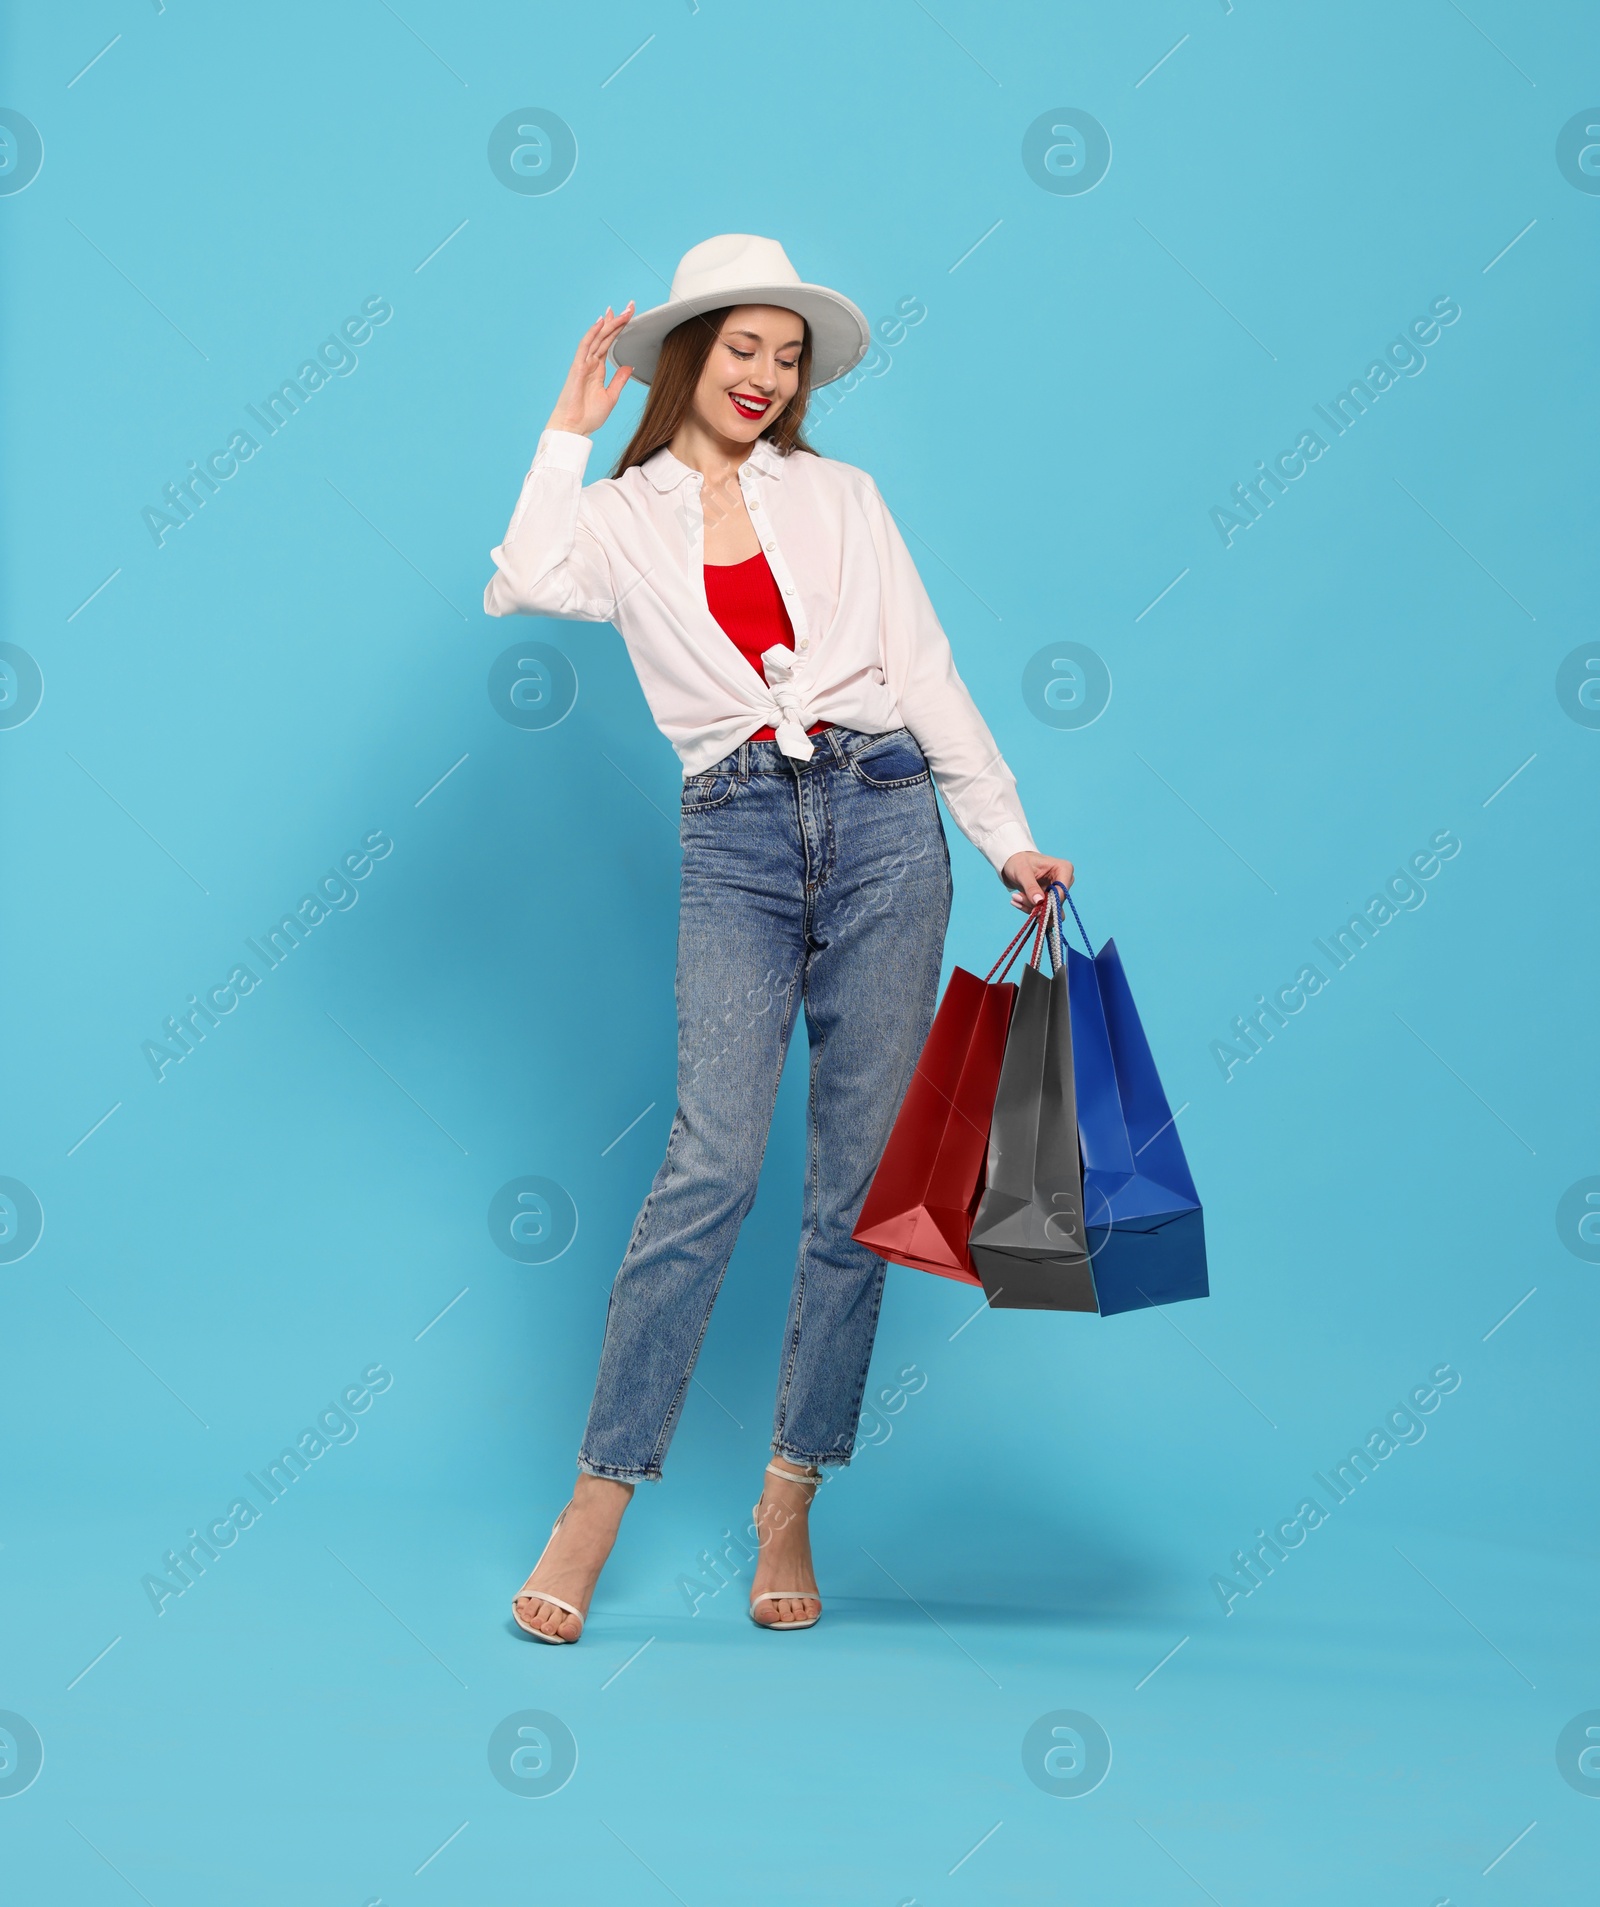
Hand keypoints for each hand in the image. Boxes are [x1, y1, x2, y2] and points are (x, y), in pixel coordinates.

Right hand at [545, 303, 635, 436]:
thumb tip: (630, 366)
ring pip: (597, 338)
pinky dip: (593, 333)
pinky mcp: (577, 368)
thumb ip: (619, 380)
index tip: (628, 316)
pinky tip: (601, 322)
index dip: (618, 329)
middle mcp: (590, 363)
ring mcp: (583, 364)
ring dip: (609, 323)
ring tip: (621, 310)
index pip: (609, 343)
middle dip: (617, 321)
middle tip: (630, 306)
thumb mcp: (611, 397)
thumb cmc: (588, 416)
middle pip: (605, 337)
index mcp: (597, 369)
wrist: (574, 428)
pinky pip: (585, 347)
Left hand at [1001, 851, 1073, 911]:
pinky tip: (1017, 902)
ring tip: (1015, 899)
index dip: (1049, 902)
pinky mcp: (1051, 901)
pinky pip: (1045, 913)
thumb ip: (1031, 887)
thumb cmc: (1019, 861)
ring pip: (1051, 912)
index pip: (1062, 892)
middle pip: (1056, 904)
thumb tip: (1039, 901)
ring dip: (1031, 909)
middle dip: (1036, 905)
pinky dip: (1030, 910)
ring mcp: (1059, 892)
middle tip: (1017, 898)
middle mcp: (1065, 882)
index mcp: (1064, 869)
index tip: (1033, 904)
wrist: (1014, 864)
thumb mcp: (1022, 872)